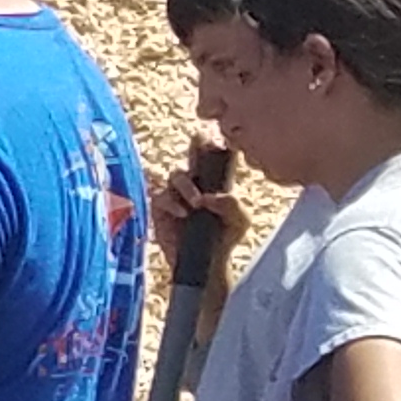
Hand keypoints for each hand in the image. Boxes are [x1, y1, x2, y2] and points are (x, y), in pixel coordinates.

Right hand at [150, 144, 247, 272]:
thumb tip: (209, 196)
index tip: (214, 138)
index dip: (212, 143)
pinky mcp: (161, 208)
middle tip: (200, 143)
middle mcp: (195, 183)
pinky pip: (159, 196)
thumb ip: (232, 204)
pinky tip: (183, 213)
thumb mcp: (240, 221)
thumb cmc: (225, 238)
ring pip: (175, 175)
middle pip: (192, 155)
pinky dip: (171, 202)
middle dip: (196, 147)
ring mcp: (176, 194)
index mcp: (216, 181)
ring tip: (196, 203)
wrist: (207, 262)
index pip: (214, 156)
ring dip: (186, 186)